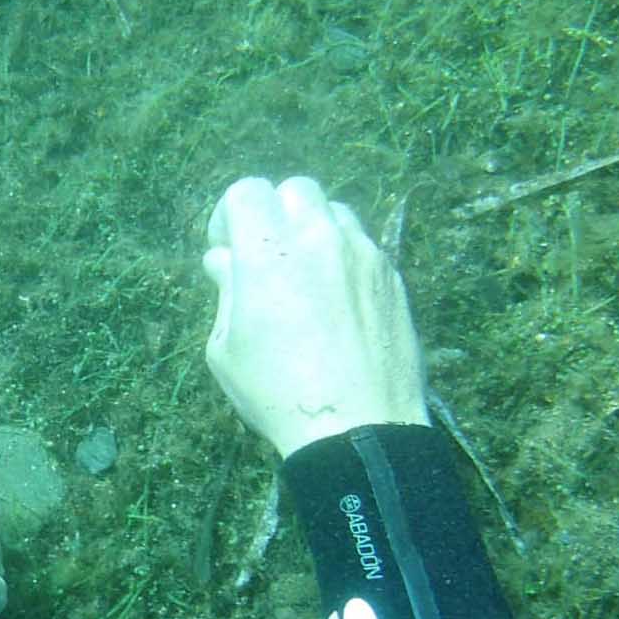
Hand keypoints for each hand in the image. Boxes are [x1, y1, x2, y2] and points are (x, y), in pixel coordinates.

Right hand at [202, 176, 428, 457]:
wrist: (357, 428)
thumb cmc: (276, 392)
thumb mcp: (226, 348)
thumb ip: (226, 291)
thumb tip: (224, 259)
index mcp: (269, 248)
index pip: (246, 190)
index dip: (230, 214)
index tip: (227, 248)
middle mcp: (320, 236)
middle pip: (296, 189)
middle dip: (276, 212)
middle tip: (268, 255)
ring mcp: (364, 253)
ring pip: (336, 213)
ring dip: (315, 231)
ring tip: (308, 275)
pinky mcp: (393, 276)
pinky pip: (364, 247)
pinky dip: (345, 259)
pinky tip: (340, 302)